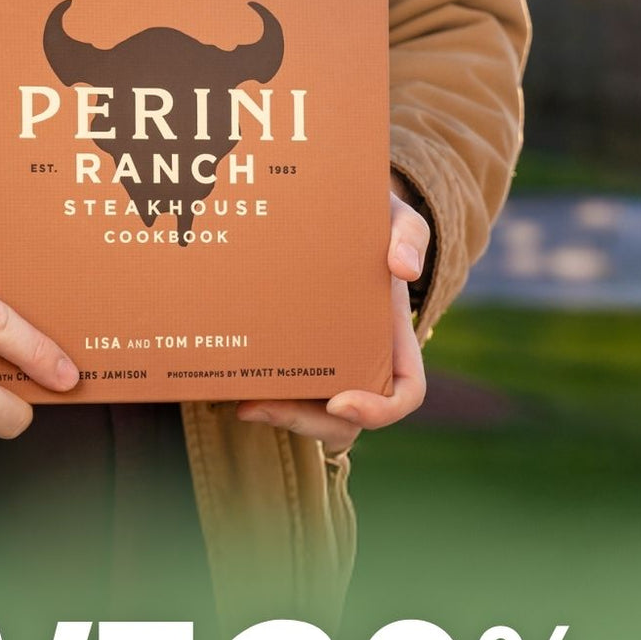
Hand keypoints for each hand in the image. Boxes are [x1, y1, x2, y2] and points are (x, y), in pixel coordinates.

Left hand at [236, 180, 428, 452]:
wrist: (327, 215)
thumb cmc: (369, 222)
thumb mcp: (396, 219)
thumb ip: (410, 235)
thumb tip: (405, 269)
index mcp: (394, 342)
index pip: (404, 394)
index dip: (379, 411)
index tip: (339, 401)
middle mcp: (362, 364)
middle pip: (346, 422)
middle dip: (308, 424)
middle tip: (265, 407)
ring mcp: (325, 367)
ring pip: (309, 417)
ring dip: (279, 417)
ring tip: (245, 404)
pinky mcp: (291, 359)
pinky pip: (281, 394)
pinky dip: (261, 397)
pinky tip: (230, 384)